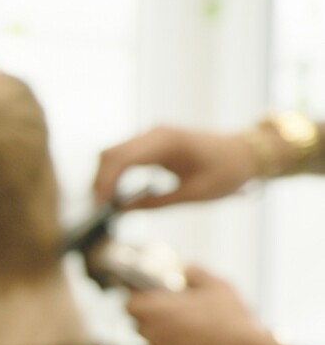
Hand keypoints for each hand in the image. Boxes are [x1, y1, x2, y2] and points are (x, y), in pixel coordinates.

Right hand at [94, 125, 260, 207]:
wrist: (247, 152)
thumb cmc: (227, 172)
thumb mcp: (193, 195)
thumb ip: (154, 203)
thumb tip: (121, 211)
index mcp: (166, 141)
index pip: (121, 158)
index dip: (104, 182)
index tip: (99, 207)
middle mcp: (153, 133)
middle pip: (110, 154)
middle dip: (99, 182)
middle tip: (97, 210)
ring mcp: (150, 136)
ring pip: (112, 154)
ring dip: (104, 178)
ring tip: (103, 205)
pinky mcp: (151, 143)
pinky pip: (123, 156)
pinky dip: (114, 174)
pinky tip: (113, 194)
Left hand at [127, 266, 274, 344]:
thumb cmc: (231, 320)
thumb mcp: (217, 285)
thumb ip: (196, 273)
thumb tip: (187, 269)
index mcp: (153, 312)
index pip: (129, 304)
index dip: (140, 300)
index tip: (155, 299)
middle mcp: (151, 339)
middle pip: (143, 328)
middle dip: (158, 323)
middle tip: (183, 318)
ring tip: (196, 341)